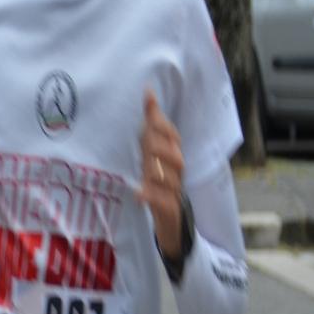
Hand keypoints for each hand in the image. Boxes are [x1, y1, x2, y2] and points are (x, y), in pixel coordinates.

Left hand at [136, 88, 184, 257]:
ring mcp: (175, 191)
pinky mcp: (170, 211)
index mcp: (171, 156)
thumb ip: (150, 126)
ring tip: (144, 169)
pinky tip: (138, 193)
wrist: (169, 221)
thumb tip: (148, 92)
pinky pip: (164, 202)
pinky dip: (151, 196)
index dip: (161, 124)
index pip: (172, 136)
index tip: (148, 111)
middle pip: (174, 155)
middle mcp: (176, 172)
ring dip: (156, 171)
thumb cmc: (157, 182)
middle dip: (159, 147)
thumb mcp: (150, 154)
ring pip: (171, 178)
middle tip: (144, 143)